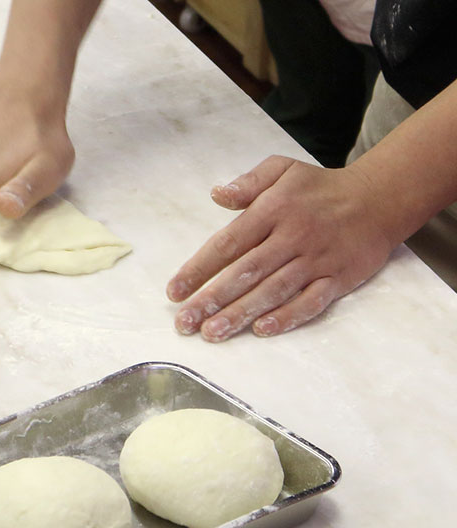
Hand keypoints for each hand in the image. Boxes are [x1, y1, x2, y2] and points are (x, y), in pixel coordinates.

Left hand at [166, 155, 395, 341]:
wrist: (380, 197)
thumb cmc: (320, 187)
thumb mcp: (282, 169)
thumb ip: (248, 182)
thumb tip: (216, 194)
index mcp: (273, 209)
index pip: (228, 243)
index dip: (199, 269)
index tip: (174, 291)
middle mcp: (292, 236)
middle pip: (245, 272)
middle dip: (212, 299)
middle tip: (185, 322)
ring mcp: (316, 259)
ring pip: (273, 291)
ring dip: (241, 314)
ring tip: (213, 333)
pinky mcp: (339, 278)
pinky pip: (311, 302)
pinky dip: (287, 317)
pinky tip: (261, 330)